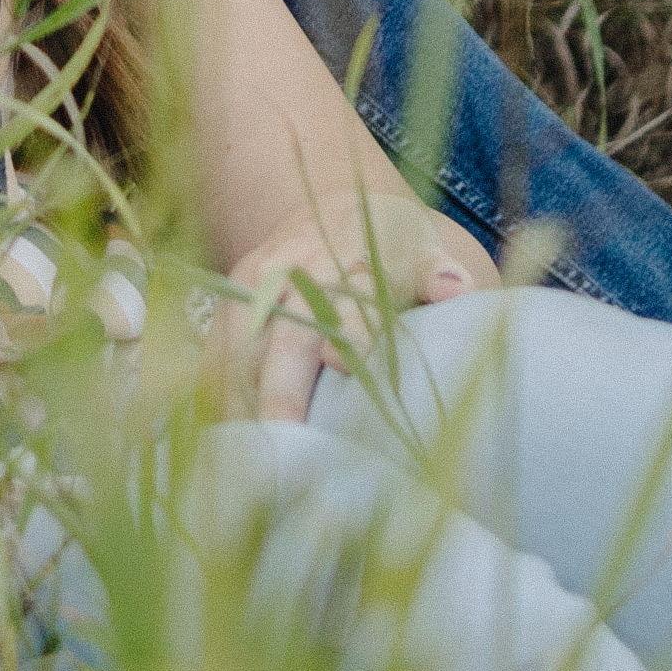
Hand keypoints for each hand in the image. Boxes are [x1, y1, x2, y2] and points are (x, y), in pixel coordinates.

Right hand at [209, 187, 496, 422]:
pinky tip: (228, 445)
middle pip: (287, 336)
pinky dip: (218, 400)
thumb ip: (439, 274)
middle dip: (282, 391)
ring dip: (246, 406)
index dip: (349, 332)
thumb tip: (456, 288)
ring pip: (243, 351)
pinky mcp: (227, 303)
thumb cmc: (387, 246)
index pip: (352, 298)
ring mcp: (254, 287)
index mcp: (352, 256)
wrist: (330, 207)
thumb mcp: (422, 250)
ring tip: (256, 464)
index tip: (341, 367)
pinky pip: (215, 357)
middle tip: (288, 443)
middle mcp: (296, 270)